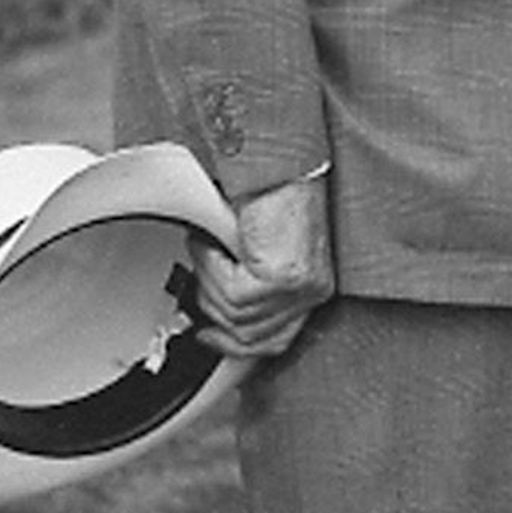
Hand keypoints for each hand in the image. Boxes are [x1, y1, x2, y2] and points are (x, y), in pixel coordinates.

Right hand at [189, 170, 333, 361]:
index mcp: (310, 288)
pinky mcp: (281, 277)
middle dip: (214, 309)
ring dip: (210, 282)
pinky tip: (212, 244)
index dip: (237, 346)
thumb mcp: (259, 252)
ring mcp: (299, 286)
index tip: (211, 338)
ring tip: (208, 250)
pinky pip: (232, 293)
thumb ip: (249, 284)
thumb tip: (214, 315)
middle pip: (251, 334)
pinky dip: (212, 268)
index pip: (276, 340)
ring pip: (236, 315)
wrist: (281, 166)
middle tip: (200, 279)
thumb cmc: (272, 198)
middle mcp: (311, 291)